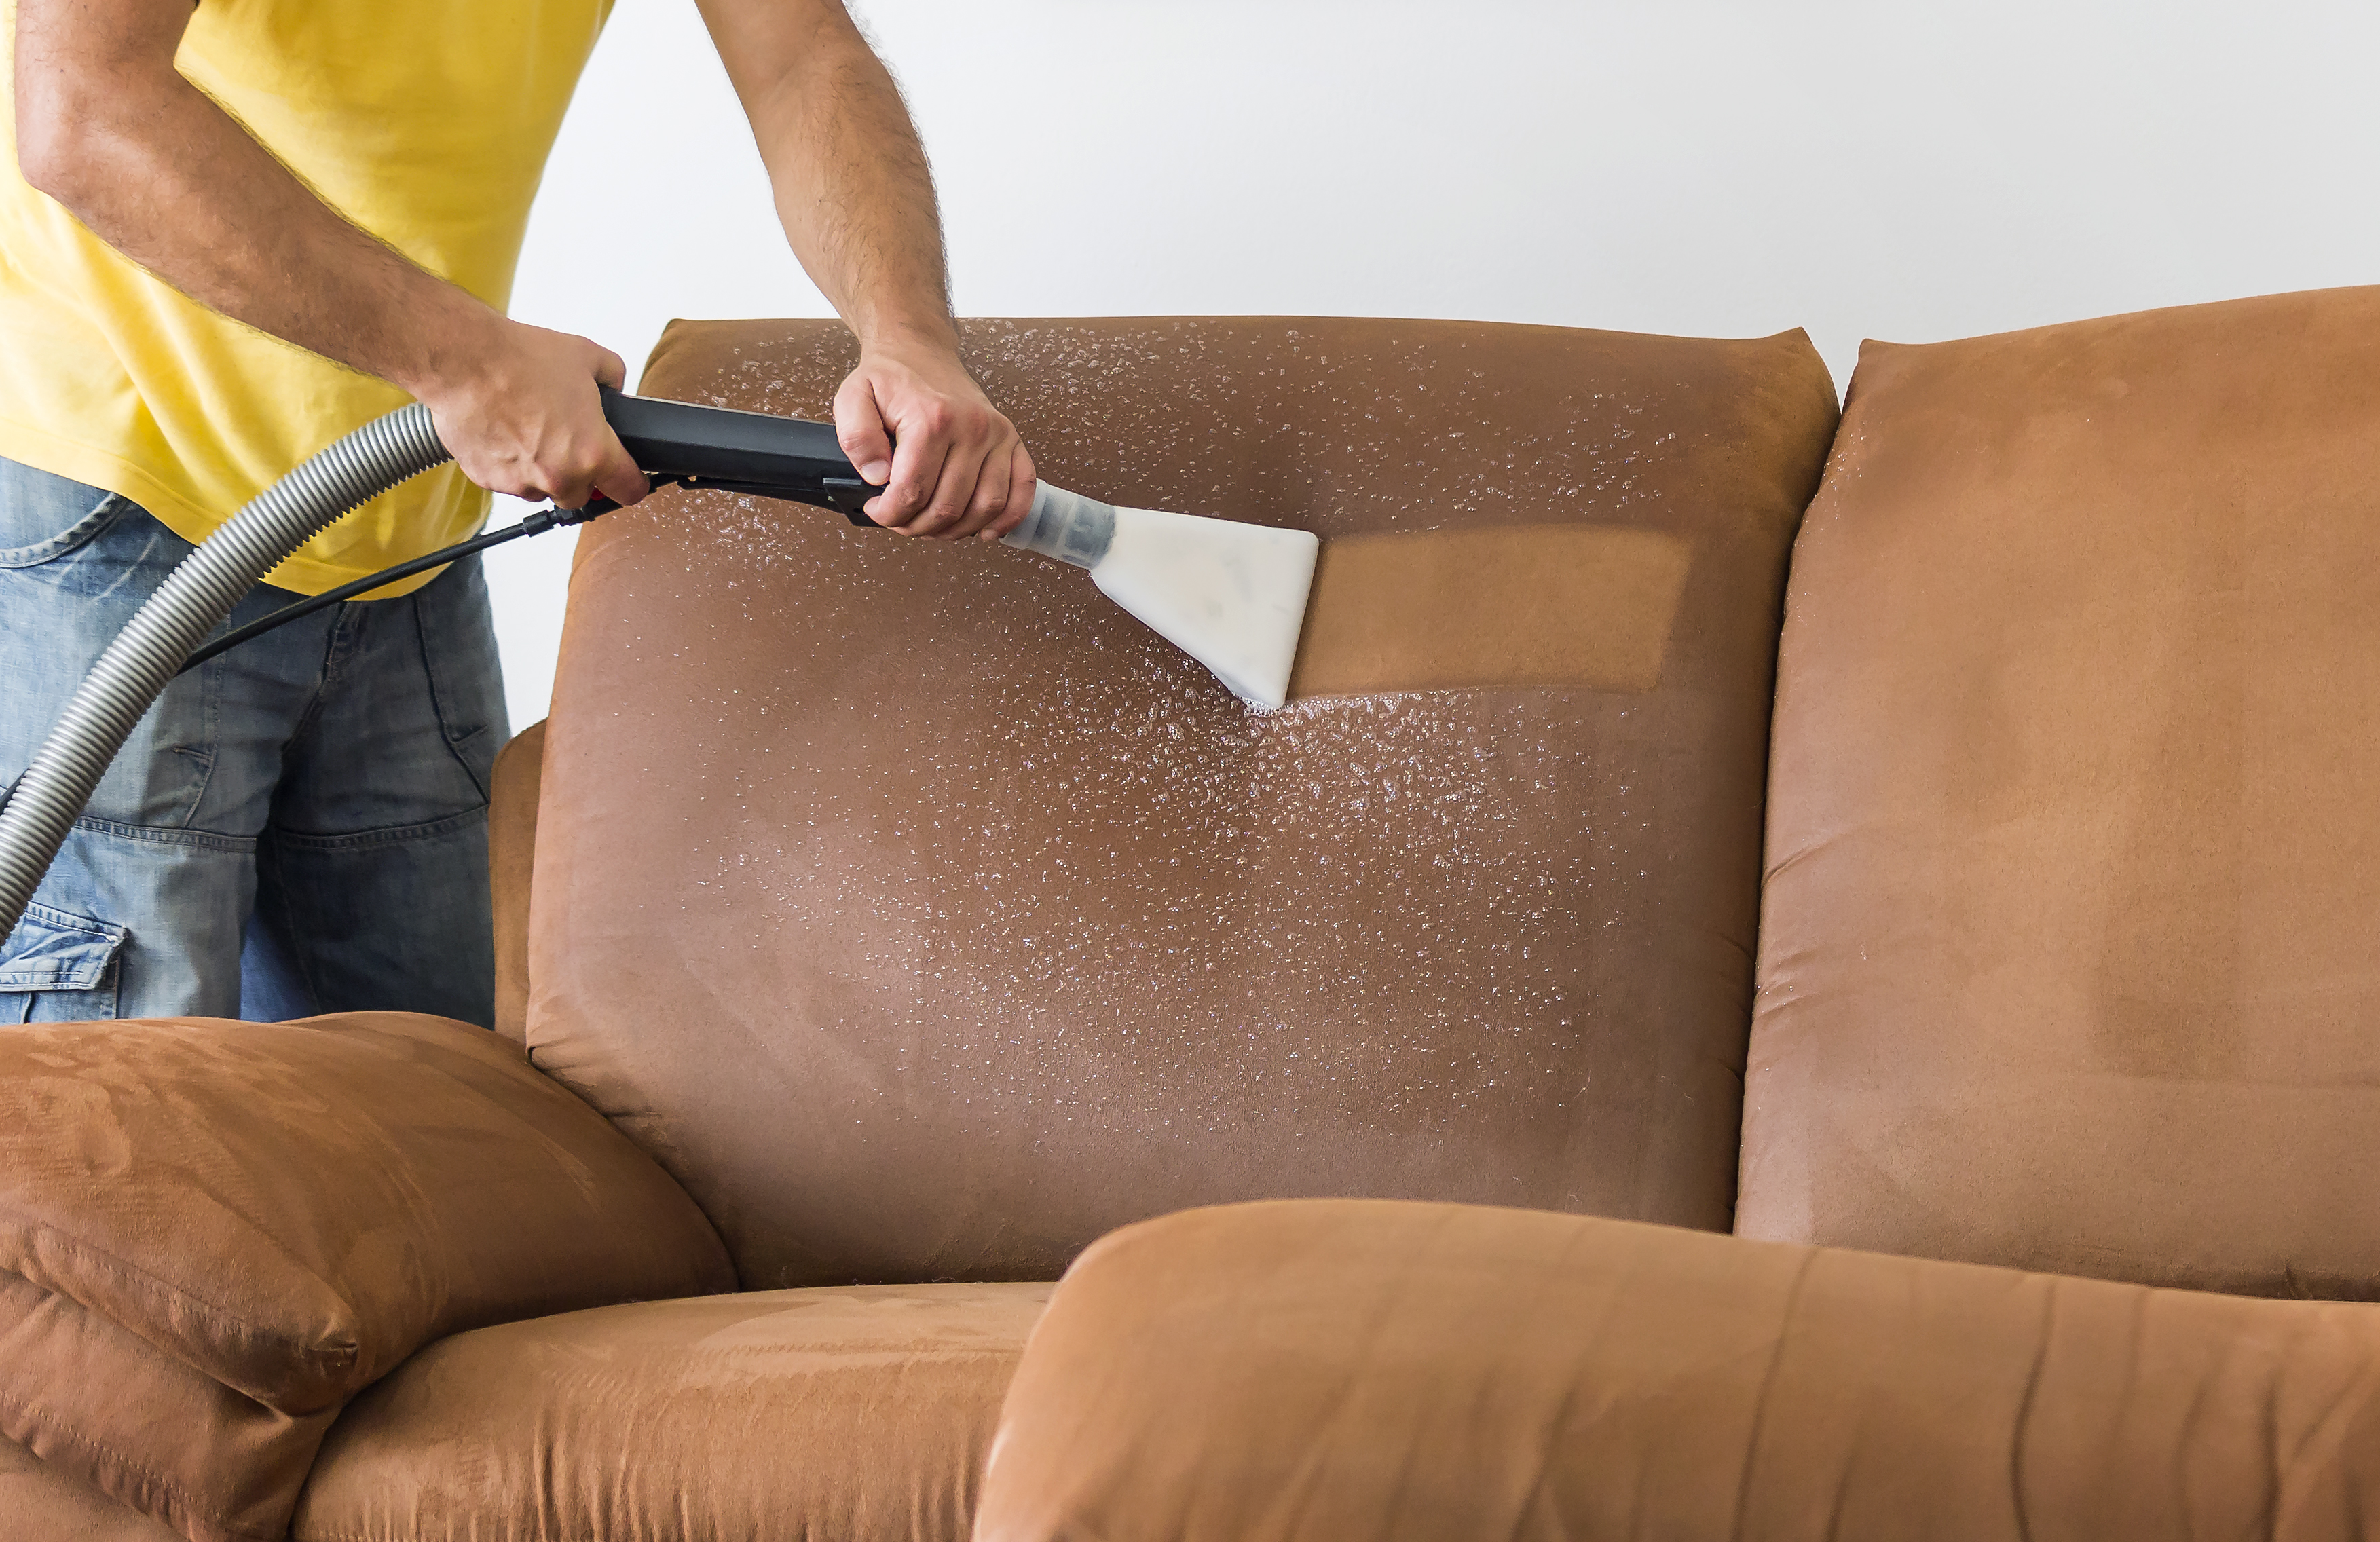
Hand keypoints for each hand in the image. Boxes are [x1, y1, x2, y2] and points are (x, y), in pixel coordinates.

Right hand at [414, 319, 648, 510]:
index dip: (633, 483)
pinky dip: (510, 464)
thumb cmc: (520, 360)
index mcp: (592, 453)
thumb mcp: (588, 356)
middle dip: (579, 473)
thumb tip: (616, 387)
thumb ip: (613, 377)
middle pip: (582, 494)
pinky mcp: (488, 480)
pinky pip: (509, 481)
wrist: (464, 361)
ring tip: (530, 429)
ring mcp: (521, 482)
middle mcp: (559, 476)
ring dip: (542, 470)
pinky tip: (505, 431)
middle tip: (567, 441)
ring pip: (543, 489)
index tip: (629, 479)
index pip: (629, 490)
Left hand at [832, 335, 1035, 539]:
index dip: (890, 514)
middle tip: (901, 520)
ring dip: (956, 530)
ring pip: (985, 507)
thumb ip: (856, 438)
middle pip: (948, 506)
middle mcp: (972, 427)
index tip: (879, 510)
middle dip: (918, 525)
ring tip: (932, 524)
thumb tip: (877, 477)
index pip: (912, 492)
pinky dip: (1008, 517)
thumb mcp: (853, 397)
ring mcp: (997, 435)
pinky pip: (1022, 489)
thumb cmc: (891, 377)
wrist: (920, 351)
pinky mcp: (1011, 440)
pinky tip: (986, 530)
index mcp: (932, 419)